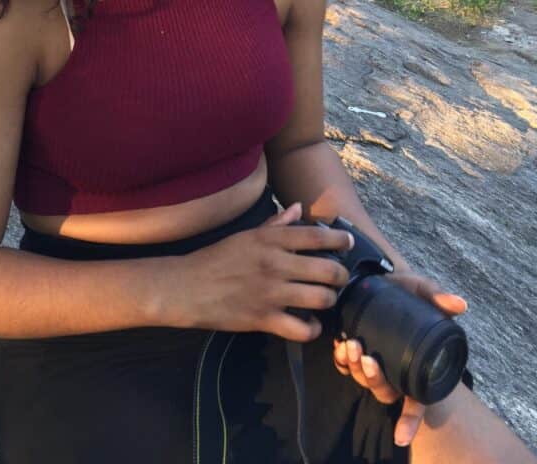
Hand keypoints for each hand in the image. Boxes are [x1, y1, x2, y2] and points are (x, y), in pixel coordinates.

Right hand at [164, 202, 352, 340]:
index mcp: (271, 240)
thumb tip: (299, 207)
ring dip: (329, 300)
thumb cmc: (218, 258)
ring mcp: (272, 293)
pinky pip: (301, 329)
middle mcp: (276, 264)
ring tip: (325, 299)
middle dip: (340, 275)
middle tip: (338, 278)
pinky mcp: (265, 319)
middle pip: (328, 270)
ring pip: (320, 298)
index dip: (340, 239)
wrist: (188, 287)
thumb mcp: (247, 235)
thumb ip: (276, 223)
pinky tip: (310, 324)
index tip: (348, 243)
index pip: (316, 236)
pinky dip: (312, 329)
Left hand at [333, 273, 466, 447]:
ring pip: (363, 379)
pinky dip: (341, 360)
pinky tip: (339, 346)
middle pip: (384, 391)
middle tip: (368, 358)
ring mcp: (373, 364)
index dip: (410, 421)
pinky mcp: (354, 353)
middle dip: (373, 379)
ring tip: (351, 345)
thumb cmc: (407, 292)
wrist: (381, 277)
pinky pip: (344, 366)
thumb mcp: (422, 290)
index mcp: (416, 367)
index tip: (401, 436)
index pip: (416, 402)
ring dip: (355, 368)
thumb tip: (461, 304)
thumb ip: (439, 298)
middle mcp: (394, 371)